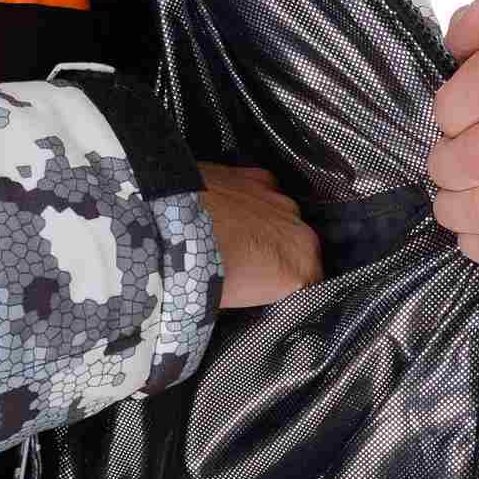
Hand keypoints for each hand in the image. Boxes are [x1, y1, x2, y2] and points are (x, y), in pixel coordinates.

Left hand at [198, 162, 323, 308]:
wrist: (168, 224)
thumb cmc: (200, 272)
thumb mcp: (233, 302)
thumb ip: (257, 295)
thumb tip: (251, 292)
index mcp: (301, 270)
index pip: (310, 287)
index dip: (290, 292)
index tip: (271, 296)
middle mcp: (301, 233)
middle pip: (302, 252)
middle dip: (282, 260)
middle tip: (251, 272)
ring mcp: (281, 201)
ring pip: (286, 221)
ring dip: (268, 230)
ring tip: (236, 239)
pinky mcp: (258, 176)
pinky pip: (266, 195)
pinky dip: (254, 203)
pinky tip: (230, 212)